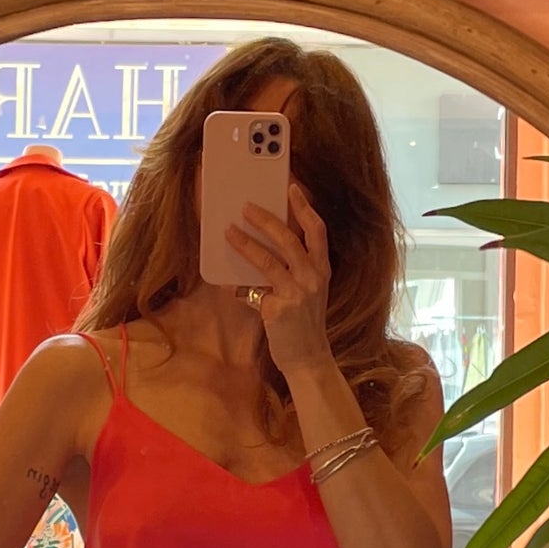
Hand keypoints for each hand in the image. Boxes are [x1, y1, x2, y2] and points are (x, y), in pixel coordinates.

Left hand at [226, 183, 331, 379]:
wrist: (308, 359)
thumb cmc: (303, 325)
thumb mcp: (305, 294)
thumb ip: (290, 273)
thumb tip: (259, 252)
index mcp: (322, 270)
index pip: (317, 231)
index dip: (305, 208)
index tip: (292, 188)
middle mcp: (313, 278)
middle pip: (289, 238)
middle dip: (266, 219)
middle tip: (247, 206)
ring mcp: (296, 293)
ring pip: (268, 260)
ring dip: (246, 243)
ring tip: (229, 231)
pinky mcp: (278, 309)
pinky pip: (252, 289)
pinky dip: (238, 283)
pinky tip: (227, 278)